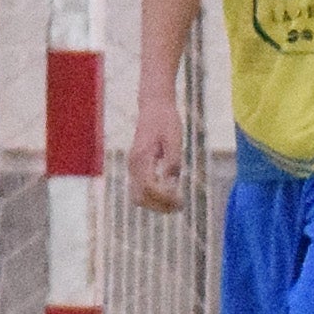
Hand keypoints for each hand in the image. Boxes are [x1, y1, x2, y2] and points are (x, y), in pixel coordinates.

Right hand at [128, 97, 183, 213]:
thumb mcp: (174, 139)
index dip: (164, 198)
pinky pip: (140, 189)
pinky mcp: (136, 167)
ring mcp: (133, 166)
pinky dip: (153, 197)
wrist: (154, 107)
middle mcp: (134, 164)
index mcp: (142, 157)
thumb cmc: (166, 121)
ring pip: (138, 196)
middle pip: (140, 198)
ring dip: (155, 204)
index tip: (180, 200)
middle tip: (179, 206)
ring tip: (176, 204)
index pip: (149, 188)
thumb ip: (172, 162)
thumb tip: (171, 184)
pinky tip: (170, 194)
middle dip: (159, 206)